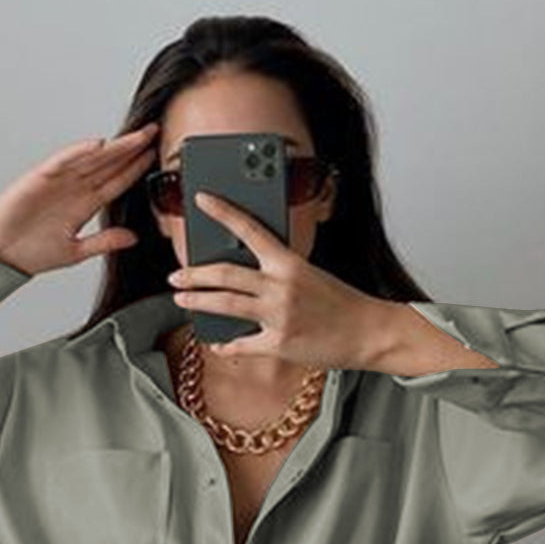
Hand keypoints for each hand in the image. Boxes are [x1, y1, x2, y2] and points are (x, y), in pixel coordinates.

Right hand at [0, 123, 159, 277]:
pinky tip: (98, 145)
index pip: (116, 182)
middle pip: (109, 164)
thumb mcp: (76, 251)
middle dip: (131, 149)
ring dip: (114, 147)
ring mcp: (58, 180)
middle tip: (154, 132)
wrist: (0, 254)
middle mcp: (74, 188)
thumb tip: (133, 237)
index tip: (155, 157)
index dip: (135, 169)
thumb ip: (104, 242)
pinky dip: (79, 152)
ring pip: (91, 158)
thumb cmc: (31, 251)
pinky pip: (63, 161)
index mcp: (84, 204)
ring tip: (136, 135)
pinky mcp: (40, 177)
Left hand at [166, 190, 385, 370]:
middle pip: (225, 274)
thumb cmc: (340, 302)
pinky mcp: (279, 345)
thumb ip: (277, 272)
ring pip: (225, 305)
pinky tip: (217, 342)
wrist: (368, 332)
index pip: (249, 228)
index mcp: (289, 261)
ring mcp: (279, 316)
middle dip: (195, 274)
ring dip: (198, 302)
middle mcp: (281, 286)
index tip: (201, 198)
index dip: (223, 211)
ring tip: (181, 300)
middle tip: (176, 275)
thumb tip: (242, 274)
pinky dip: (225, 345)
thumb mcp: (310, 275)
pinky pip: (241, 345)